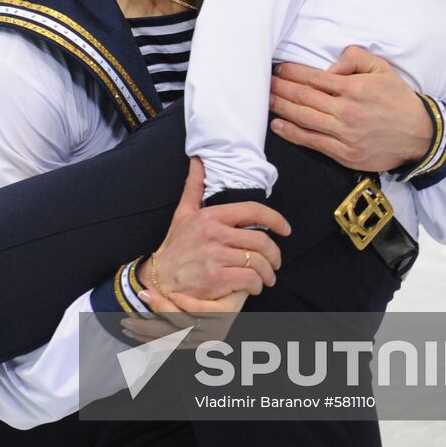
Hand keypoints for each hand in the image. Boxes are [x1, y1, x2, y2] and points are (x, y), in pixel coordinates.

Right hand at [122, 288, 244, 348]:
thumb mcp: (194, 304)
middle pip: (171, 338)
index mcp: (200, 341)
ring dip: (160, 308)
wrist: (247, 276)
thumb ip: (173, 311)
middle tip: (125, 319)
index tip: (127, 327)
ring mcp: (218, 327)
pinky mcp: (225, 314)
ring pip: (182, 323)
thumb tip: (143, 305)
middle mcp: (209, 339)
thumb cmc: (218, 289)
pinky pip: (198, 310)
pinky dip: (181, 302)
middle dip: (146, 329)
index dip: (147, 338)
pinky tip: (169, 292)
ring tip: (143, 294)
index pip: (168, 344)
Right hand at [149, 158, 290, 301]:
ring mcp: (216, 256)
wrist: (159, 278)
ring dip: (268, 273)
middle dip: (275, 255)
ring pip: (258, 262)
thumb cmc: (175, 246)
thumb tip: (197, 160)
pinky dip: (257, 285)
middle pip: (261, 241)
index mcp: (210, 216)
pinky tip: (254, 286)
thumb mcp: (182, 213)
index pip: (253, 211)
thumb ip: (194, 187)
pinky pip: (250, 279)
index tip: (285, 229)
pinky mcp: (217, 278)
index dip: (275, 220)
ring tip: (266, 277)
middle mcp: (214, 234)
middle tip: (275, 262)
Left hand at [269, 45, 431, 172]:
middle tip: (265, 82)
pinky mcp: (344, 154)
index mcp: (354, 88)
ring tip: (267, 99)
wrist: (419, 135)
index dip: (293, 73)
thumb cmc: (398, 99)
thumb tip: (329, 67)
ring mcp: (344, 134)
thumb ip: (355, 58)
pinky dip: (292, 133)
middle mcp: (346, 111)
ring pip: (304, 118)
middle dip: (281, 88)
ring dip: (282, 108)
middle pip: (304, 98)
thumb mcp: (382, 68)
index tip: (279, 69)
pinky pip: (312, 141)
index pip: (314, 78)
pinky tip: (278, 125)